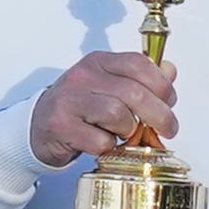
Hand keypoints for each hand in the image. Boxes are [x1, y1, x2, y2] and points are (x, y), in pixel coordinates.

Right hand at [29, 53, 179, 168]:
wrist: (37, 127)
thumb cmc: (78, 106)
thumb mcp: (108, 85)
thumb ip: (139, 78)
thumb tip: (169, 71)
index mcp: (98, 62)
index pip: (137, 63)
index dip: (161, 84)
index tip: (170, 101)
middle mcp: (82, 76)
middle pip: (133, 93)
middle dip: (159, 114)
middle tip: (169, 128)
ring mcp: (69, 100)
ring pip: (117, 115)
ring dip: (129, 130)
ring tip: (125, 134)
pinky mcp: (61, 126)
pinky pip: (100, 140)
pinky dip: (108, 146)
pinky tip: (104, 143)